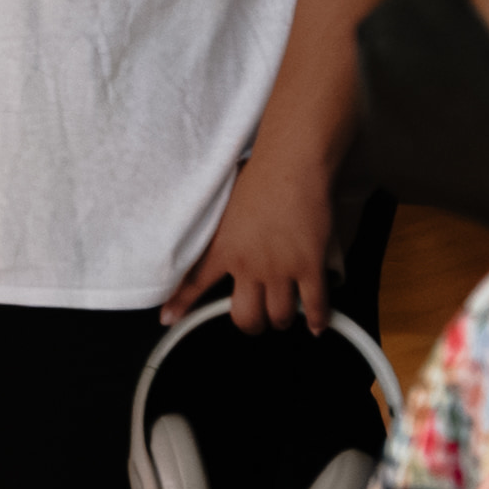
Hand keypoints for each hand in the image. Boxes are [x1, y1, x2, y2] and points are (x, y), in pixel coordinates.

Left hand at [177, 141, 338, 333]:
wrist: (291, 164)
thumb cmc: (259, 173)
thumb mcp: (223, 203)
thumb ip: (218, 226)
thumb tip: (212, 225)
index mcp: (223, 248)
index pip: (194, 283)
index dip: (180, 305)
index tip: (170, 319)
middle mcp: (249, 265)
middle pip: (246, 317)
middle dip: (251, 324)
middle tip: (256, 318)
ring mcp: (281, 269)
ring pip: (280, 316)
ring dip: (283, 319)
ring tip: (285, 314)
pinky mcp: (310, 266)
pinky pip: (316, 305)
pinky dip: (318, 319)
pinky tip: (317, 324)